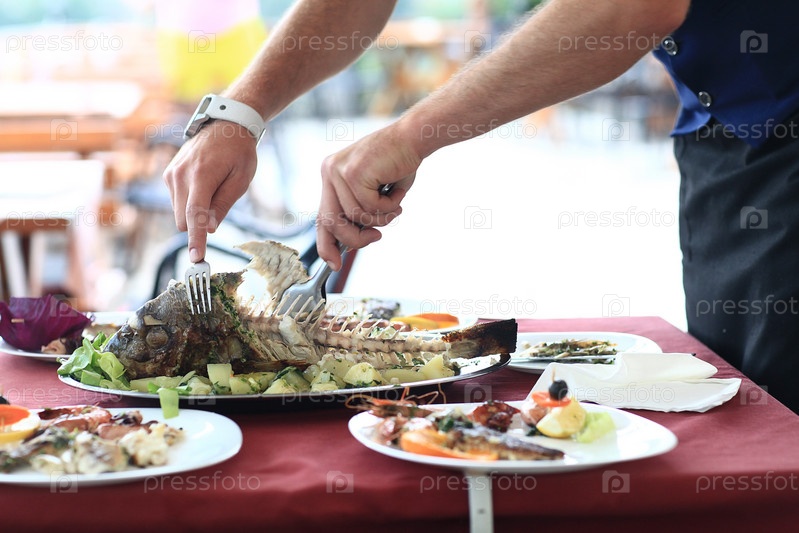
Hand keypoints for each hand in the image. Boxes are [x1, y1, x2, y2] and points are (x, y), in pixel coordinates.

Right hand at [163, 121, 258, 261]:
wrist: (225, 125)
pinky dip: (189, 202)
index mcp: (202, 176)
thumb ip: (223, 205)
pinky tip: (203, 184)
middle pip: (184, 220)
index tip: (196, 258)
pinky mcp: (168, 174)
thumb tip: (209, 229)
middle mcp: (181, 175)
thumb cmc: (239, 153)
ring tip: (213, 188)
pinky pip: (177, 201)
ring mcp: (171, 174)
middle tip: (219, 207)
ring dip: (194, 212)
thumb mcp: (241, 180)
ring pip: (178, 213)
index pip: (195, 215)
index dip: (196, 239)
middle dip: (199, 224)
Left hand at [317, 125, 420, 268]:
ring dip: (380, 218)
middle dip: (355, 239)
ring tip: (395, 204)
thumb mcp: (374, 192)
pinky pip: (370, 207)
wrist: (413, 137)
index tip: (335, 264)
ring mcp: (339, 171)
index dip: (327, 245)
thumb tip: (353, 242)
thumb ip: (360, 212)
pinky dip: (388, 207)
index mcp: (331, 176)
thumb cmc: (398, 164)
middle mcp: (329, 172)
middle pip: (331, 222)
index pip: (321, 217)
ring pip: (355, 216)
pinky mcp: (353, 173)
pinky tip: (397, 192)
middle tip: (376, 237)